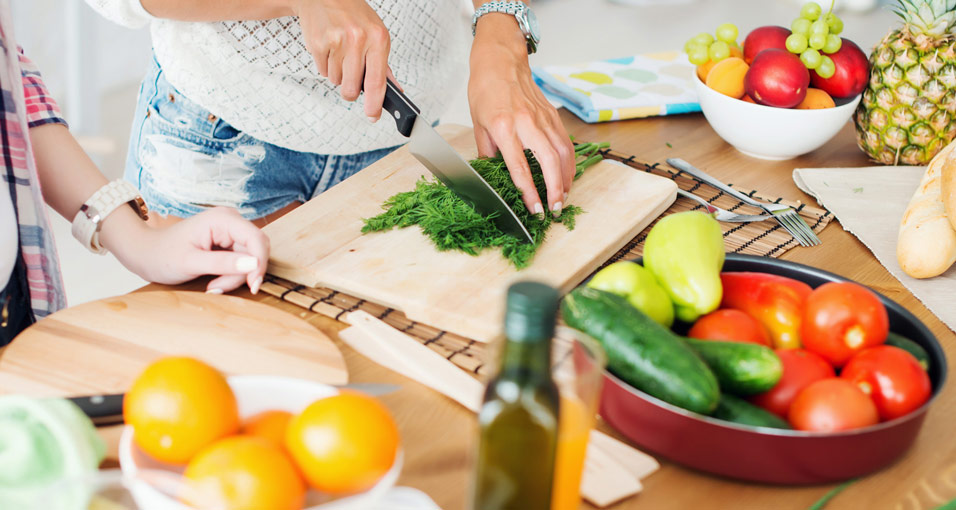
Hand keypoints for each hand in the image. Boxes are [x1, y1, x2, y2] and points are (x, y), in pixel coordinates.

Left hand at [114, 207, 269, 293]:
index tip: (253, 286)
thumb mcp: (190, 262)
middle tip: (219, 287)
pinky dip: (231, 275)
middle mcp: (230, 221)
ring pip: (250, 259)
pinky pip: (242, 261)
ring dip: (235, 277)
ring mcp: (230, 231)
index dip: (259, 263)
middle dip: (242, 273)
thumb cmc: (162, 255)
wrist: (146, 253)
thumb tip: (254, 264)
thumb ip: (223, 263)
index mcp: (222, 219)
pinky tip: (215, 280)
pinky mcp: (228, 242)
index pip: (256, 239)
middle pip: (255, 250)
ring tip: (212, 285)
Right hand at [293, 0, 391, 120]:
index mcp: (378, 38)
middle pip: (352, 88)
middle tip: (351, 77)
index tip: (373, 116)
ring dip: (338, 73)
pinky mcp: (318, 43)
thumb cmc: (353, 14)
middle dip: (350, 90)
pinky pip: (322, 71)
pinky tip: (329, 48)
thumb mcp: (376, 34)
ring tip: (340, 52)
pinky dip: (325, 65)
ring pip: (336, 81)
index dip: (374, 104)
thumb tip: (394, 88)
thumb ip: (384, 64)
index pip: (378, 81)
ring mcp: (337, 41)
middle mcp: (359, 39)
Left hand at [468, 15, 574, 215]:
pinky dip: (569, 162)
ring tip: (563, 197)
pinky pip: (565, 142)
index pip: (520, 167)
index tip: (535, 210)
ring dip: (566, 178)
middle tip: (555, 209)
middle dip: (554, 190)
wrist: (501, 61)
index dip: (530, 192)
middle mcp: (526, 123)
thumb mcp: (478, 125)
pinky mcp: (552, 115)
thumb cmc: (485, 91)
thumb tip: (493, 177)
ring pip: (562, 153)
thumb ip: (488, 153)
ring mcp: (543, 118)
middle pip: (548, 162)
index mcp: (504, 128)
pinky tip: (567, 176)